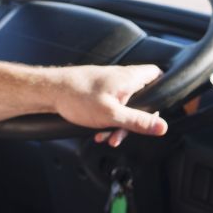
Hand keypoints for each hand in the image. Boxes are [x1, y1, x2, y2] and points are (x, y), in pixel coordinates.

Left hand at [52, 64, 167, 146]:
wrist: (49, 91)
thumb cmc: (77, 97)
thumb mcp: (112, 115)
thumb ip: (138, 121)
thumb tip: (162, 127)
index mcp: (129, 78)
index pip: (157, 75)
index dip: (163, 90)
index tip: (159, 108)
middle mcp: (120, 78)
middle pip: (141, 97)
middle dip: (135, 119)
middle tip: (126, 133)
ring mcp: (108, 84)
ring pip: (124, 106)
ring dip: (118, 124)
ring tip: (107, 137)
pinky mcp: (97, 92)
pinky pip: (110, 107)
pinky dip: (107, 120)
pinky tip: (97, 132)